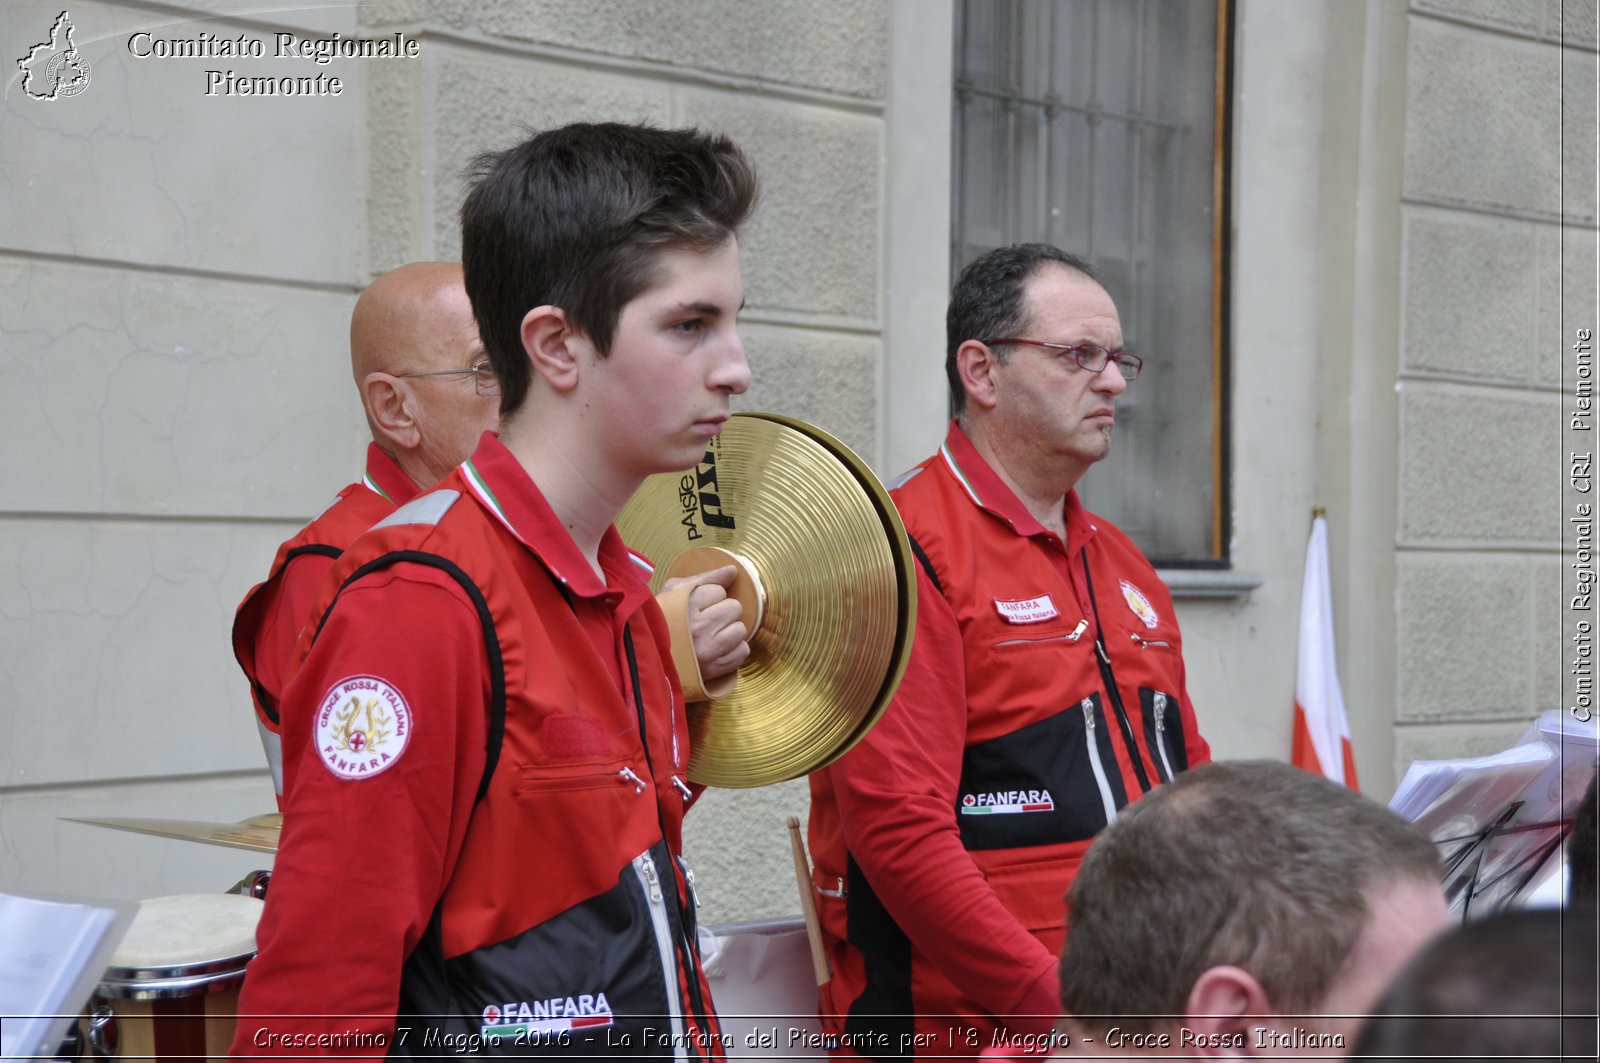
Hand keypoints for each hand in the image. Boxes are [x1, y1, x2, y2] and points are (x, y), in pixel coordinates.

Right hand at [662, 564, 749, 681]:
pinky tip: (718, 648)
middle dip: (724, 611)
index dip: (710, 596)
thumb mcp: (674, 591)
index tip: (698, 605)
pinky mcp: (716, 668)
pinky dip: (734, 649)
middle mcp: (700, 628)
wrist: (647, 656)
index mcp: (686, 606)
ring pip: (741, 630)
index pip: (719, 591)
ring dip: (730, 630)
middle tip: (708, 619)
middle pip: (734, 608)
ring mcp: (709, 650)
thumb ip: (706, 578)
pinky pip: (743, 651)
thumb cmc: (661, 619)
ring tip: (713, 634)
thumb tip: (733, 570)